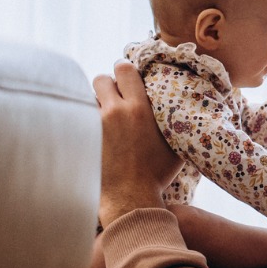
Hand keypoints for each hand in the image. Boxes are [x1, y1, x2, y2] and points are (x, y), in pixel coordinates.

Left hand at [92, 61, 181, 227]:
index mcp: (139, 108)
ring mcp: (94, 125)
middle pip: (101, 79)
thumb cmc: (157, 174)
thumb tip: (188, 109)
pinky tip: (93, 133)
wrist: (129, 198)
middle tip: (114, 98)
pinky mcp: (81, 138)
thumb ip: (174, 121)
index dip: (124, 70)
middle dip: (107, 86)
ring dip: (95, 104)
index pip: (124, 69)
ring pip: (88, 98)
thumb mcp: (176, 144)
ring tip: (104, 118)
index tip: (126, 76)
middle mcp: (114, 111)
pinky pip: (78, 118)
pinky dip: (85, 121)